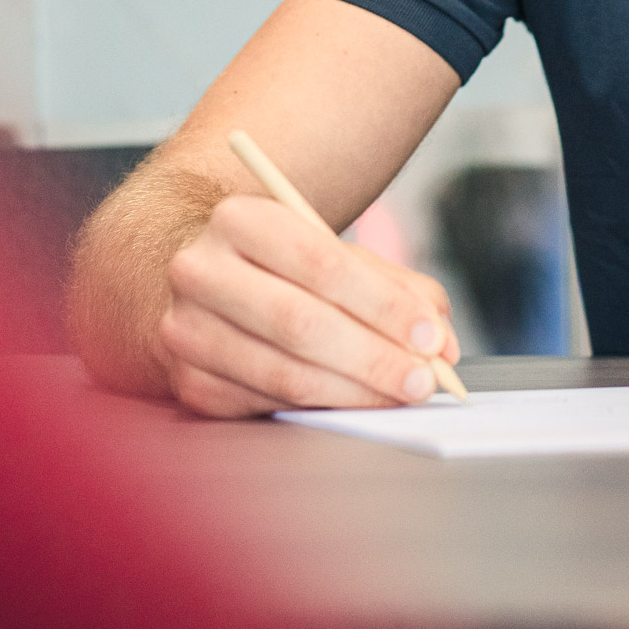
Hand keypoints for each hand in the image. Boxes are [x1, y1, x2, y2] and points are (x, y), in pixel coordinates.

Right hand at [158, 192, 460, 417]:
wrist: (204, 285)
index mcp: (239, 219)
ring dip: (353, 392)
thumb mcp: (339, 256)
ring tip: (400, 396)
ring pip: (283, 372)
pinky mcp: (189, 381)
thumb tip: (442, 343)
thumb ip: (399, 290)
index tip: (429, 337)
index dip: (381, 305)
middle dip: (372, 357)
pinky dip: (319, 409)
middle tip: (423, 381)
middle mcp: (200, 269)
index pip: (320, 262)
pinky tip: (352, 403)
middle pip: (299, 322)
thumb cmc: (285, 270)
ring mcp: (186, 329)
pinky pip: (265, 405)